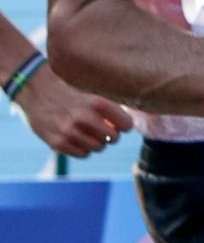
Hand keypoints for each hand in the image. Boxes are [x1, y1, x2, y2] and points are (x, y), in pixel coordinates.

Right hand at [12, 63, 133, 157]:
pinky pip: (82, 154)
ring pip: (99, 148)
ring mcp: (70, 132)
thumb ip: (109, 104)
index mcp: (97, 102)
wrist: (35, 89)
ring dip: (99, 143)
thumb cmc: (69, 89)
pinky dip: (85, 149)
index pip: (126, 124)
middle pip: (113, 138)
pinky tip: (80, 139)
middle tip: (107, 131)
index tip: (122, 124)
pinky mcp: (57, 143)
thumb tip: (129, 119)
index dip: (125, 125)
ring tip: (92, 134)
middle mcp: (85, 118)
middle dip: (113, 135)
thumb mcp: (91, 90)